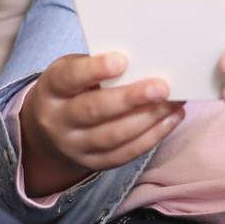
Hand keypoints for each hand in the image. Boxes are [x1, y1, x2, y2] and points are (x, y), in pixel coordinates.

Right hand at [19, 52, 183, 194]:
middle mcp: (58, 121)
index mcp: (52, 89)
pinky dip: (152, 137)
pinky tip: (171, 119)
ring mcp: (75, 146)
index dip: (94, 69)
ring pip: (113, 136)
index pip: (70, 78)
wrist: (51, 128)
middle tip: (161, 87)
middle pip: (93, 111)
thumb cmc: (73, 87)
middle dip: (130, 99)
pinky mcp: (94, 163)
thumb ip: (98, 66)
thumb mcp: (74, 70)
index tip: (122, 60)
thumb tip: (145, 60)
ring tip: (173, 102)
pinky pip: (125, 154)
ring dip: (148, 119)